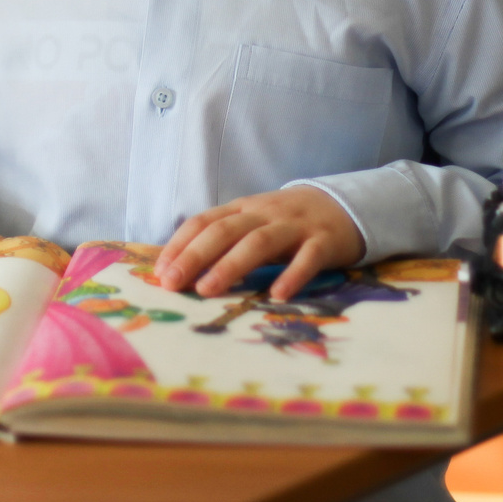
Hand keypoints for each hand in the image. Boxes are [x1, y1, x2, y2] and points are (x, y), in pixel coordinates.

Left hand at [153, 186, 362, 300]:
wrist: (343, 206)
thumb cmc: (287, 223)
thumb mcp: (254, 224)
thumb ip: (225, 241)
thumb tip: (181, 270)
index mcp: (243, 209)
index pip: (204, 221)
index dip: (180, 245)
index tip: (159, 272)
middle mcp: (265, 213)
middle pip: (225, 230)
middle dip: (194, 256)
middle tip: (173, 283)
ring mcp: (295, 225)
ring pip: (259, 241)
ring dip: (231, 265)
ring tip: (208, 290)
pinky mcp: (324, 241)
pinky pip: (308, 258)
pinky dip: (292, 275)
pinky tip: (277, 295)